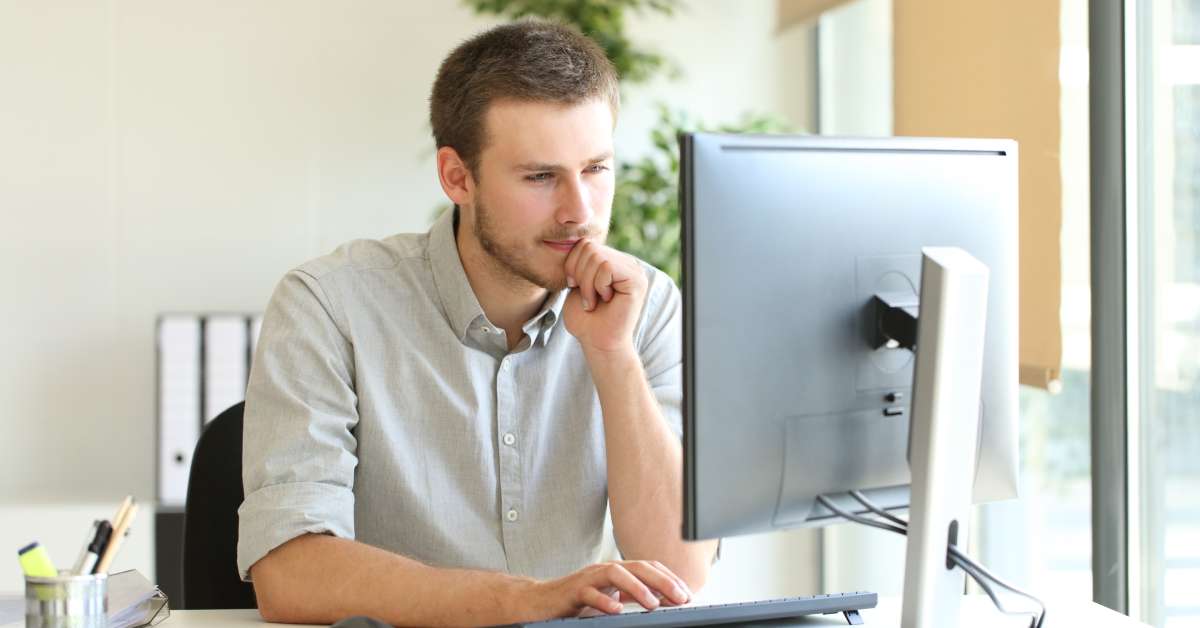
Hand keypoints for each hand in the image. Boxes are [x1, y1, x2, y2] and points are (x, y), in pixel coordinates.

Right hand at [531, 560, 692, 618]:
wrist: (541, 601)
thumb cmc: (577, 600)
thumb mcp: (610, 597)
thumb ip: (631, 596)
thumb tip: (660, 602)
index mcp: (616, 571)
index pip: (648, 567)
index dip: (669, 578)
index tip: (687, 593)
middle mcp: (605, 570)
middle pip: (637, 567)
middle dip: (662, 581)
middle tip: (681, 597)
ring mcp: (588, 579)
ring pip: (615, 574)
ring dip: (637, 588)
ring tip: (653, 604)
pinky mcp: (572, 591)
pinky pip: (589, 593)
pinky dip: (604, 601)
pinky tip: (617, 610)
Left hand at [562, 239, 647, 354]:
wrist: (597, 343)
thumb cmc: (585, 319)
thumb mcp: (577, 283)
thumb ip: (580, 261)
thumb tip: (578, 240)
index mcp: (612, 261)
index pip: (584, 244)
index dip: (572, 265)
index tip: (575, 287)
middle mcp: (626, 263)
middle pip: (589, 247)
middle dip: (579, 274)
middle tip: (587, 297)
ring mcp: (634, 270)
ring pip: (597, 257)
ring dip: (587, 283)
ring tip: (595, 300)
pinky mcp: (636, 280)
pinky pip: (607, 267)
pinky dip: (597, 285)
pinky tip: (605, 300)